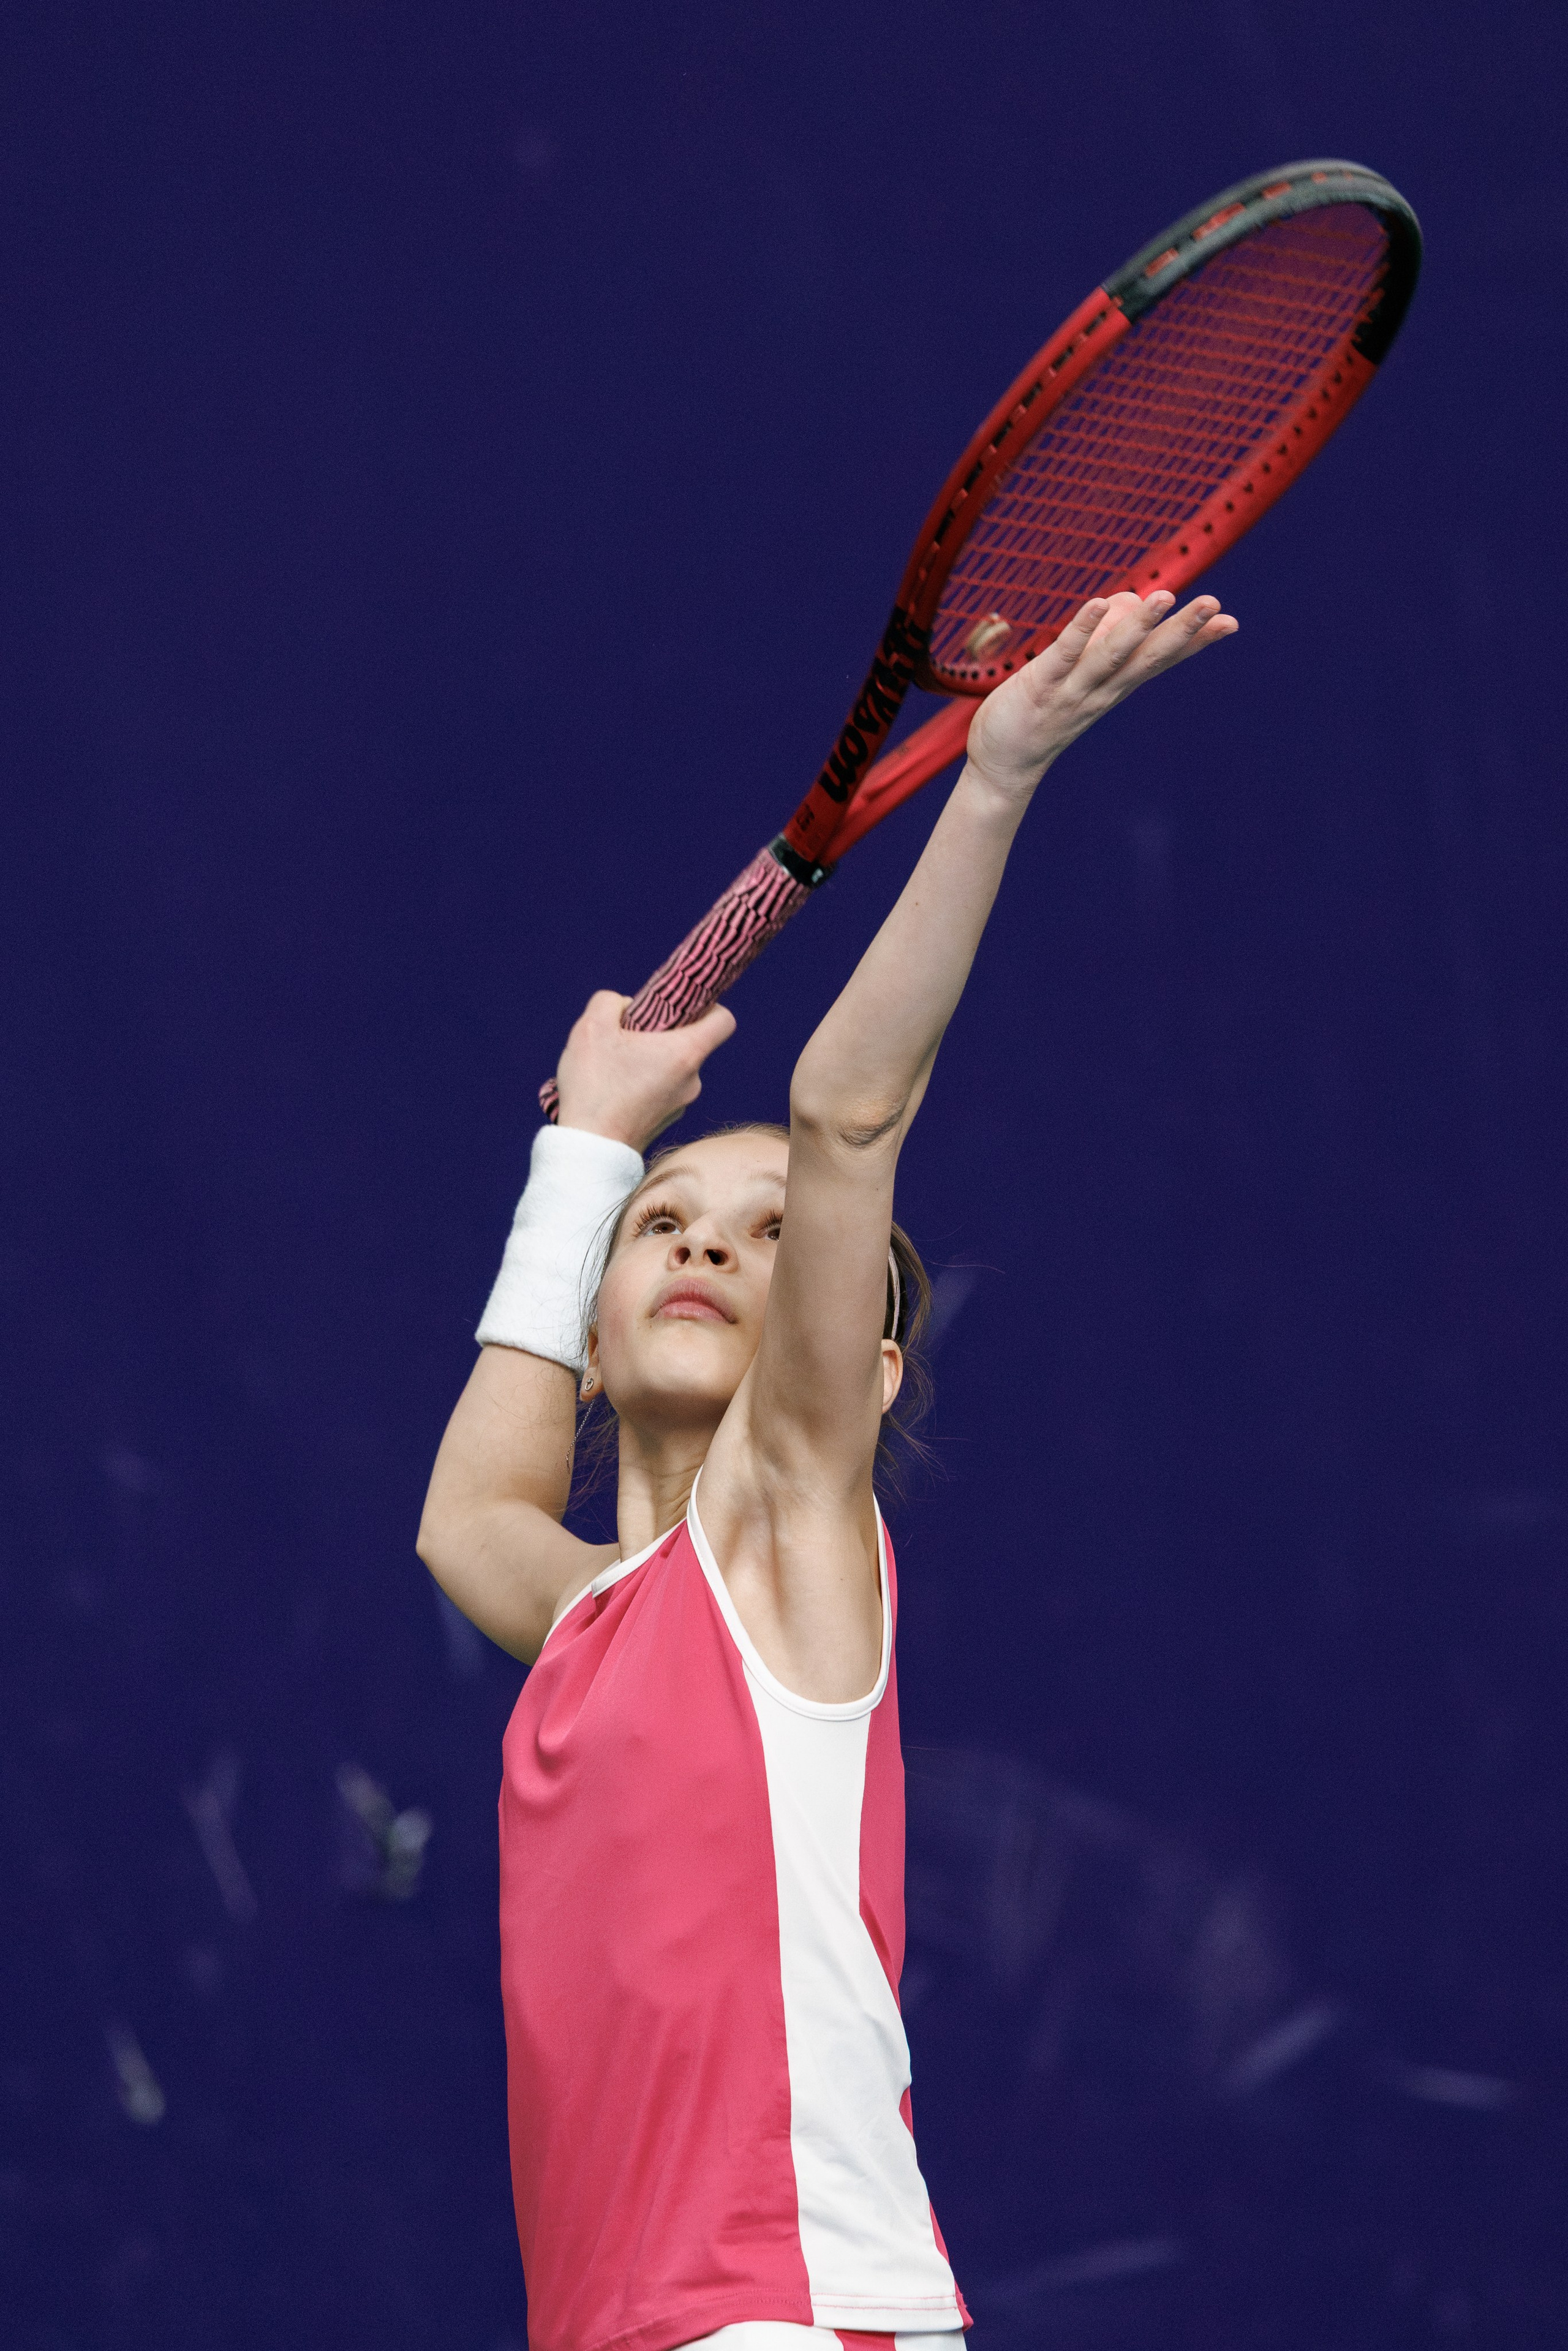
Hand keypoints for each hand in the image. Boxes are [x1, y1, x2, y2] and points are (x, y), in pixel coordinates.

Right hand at [553, 989, 736, 1151]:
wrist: (590, 1150)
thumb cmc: (594, 1087)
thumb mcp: (592, 1027)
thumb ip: (610, 1002)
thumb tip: (625, 1007)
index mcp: (685, 1053)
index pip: (723, 1020)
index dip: (707, 1005)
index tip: (680, 1006)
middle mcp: (692, 1081)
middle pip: (690, 1042)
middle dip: (661, 1033)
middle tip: (628, 1035)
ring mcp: (681, 1104)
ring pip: (672, 1067)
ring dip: (649, 1059)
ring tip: (614, 1065)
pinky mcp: (665, 1120)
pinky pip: (661, 1089)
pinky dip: (643, 1082)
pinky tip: (614, 1088)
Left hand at [964, 589, 1236, 800]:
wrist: (1003, 768)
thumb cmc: (1042, 715)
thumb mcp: (1080, 677)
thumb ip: (1103, 641)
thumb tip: (1128, 601)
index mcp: (1114, 687)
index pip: (1160, 660)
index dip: (1194, 642)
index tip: (1229, 622)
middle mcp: (1101, 691)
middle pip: (1148, 656)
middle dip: (1182, 630)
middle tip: (1214, 604)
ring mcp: (1072, 690)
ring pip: (1113, 656)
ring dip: (1140, 626)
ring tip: (1166, 596)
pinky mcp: (1039, 687)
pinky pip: (1064, 654)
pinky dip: (1082, 629)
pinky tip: (1098, 603)